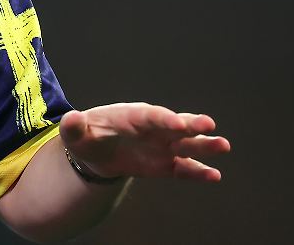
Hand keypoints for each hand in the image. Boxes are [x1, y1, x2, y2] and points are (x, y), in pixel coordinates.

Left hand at [60, 103, 229, 182]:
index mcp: (130, 116)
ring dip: (203, 145)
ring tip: (222, 145)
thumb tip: (71, 119)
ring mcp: (161, 146)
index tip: (178, 123)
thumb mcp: (74, 133)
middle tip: (208, 124)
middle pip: (174, 124)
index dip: (163, 118)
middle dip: (190, 124)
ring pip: (186, 144)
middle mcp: (152, 128)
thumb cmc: (85, 137)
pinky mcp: (166, 165)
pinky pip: (184, 168)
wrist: (94, 153)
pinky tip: (214, 176)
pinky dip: (198, 172)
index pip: (149, 115)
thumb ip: (74, 127)